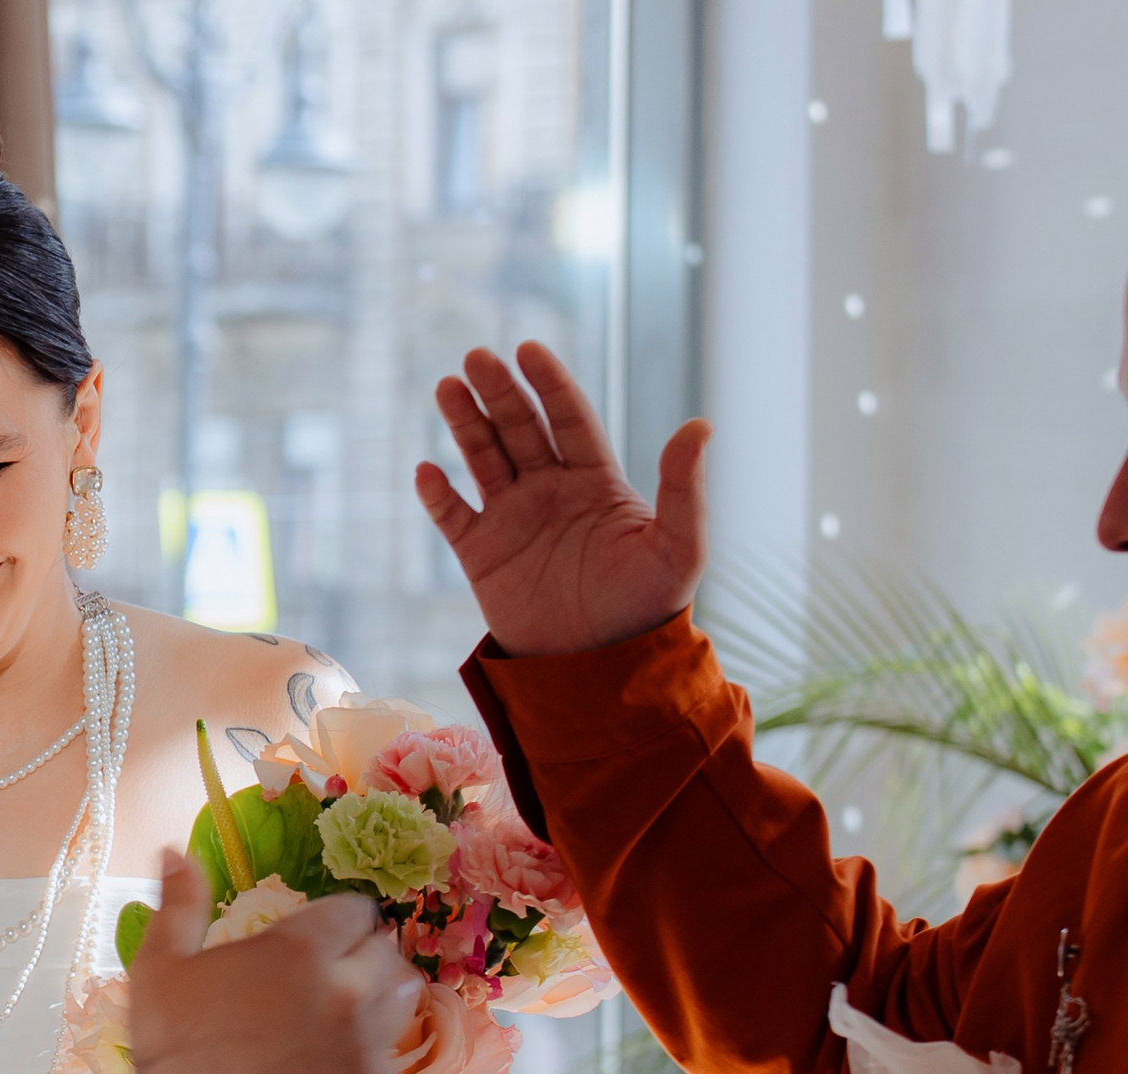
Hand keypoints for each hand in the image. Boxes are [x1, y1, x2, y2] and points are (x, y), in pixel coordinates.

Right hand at [124, 853, 416, 1073]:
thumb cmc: (175, 1050)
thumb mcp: (161, 966)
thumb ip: (178, 905)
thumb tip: (173, 850)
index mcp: (300, 949)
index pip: (352, 910)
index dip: (343, 915)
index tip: (331, 925)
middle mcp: (347, 988)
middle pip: (384, 950)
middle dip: (368, 949)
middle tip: (345, 962)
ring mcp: (365, 1042)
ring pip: (402, 998)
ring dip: (385, 990)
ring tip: (361, 998)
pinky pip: (393, 1054)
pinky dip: (378, 1046)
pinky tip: (352, 1052)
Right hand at [413, 341, 712, 656]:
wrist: (599, 668)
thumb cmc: (647, 609)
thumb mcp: (678, 549)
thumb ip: (684, 489)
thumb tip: (701, 425)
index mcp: (595, 481)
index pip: (569, 419)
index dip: (549, 384)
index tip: (529, 350)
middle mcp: (550, 491)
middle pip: (519, 428)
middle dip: (499, 392)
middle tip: (477, 357)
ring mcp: (513, 520)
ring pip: (482, 459)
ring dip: (464, 424)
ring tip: (447, 387)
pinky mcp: (482, 555)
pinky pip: (453, 517)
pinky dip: (438, 495)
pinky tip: (427, 471)